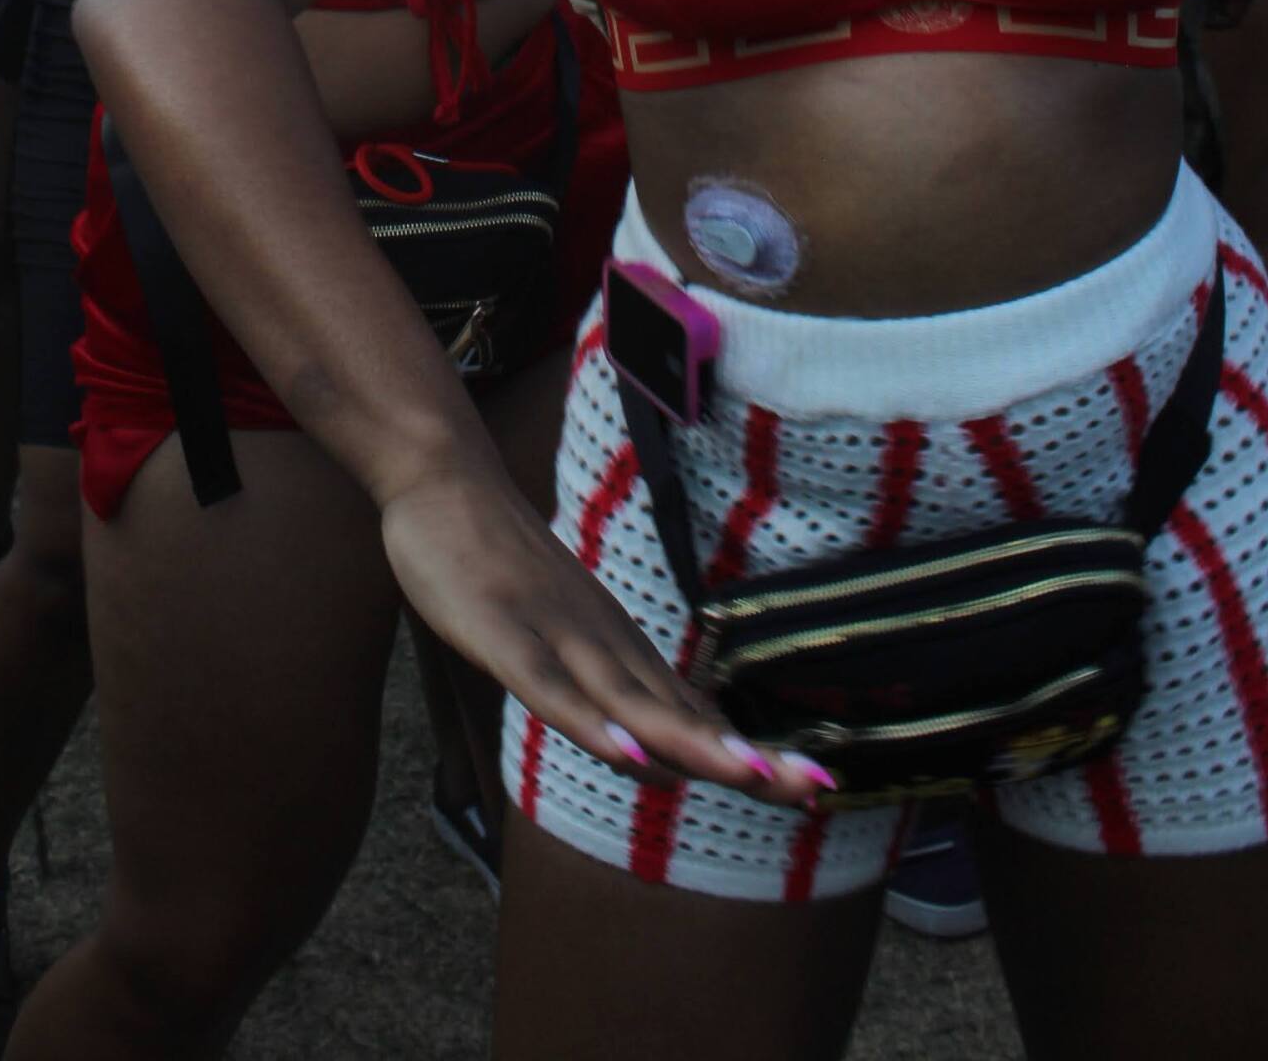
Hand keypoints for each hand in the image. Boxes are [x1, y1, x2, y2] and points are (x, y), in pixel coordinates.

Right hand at [379, 461, 828, 805]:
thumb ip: (614, 684)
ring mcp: (555, 636)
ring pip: (629, 701)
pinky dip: (589, 724)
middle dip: (743, 756)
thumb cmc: (504, 563)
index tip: (818, 785)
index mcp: (619, 650)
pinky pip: (549, 689)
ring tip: (747, 774)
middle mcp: (602, 645)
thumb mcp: (567, 630)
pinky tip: (624, 752)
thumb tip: (669, 742)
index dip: (751, 755)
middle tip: (813, 786)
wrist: (448, 480)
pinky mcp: (504, 634)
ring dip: (688, 741)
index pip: (695, 714)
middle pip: (679, 714)